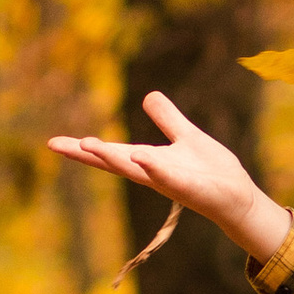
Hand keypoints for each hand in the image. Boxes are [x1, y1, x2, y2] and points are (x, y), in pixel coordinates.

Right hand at [48, 93, 291, 266]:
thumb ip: (168, 118)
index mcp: (149, 162)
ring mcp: (171, 184)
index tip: (54, 143)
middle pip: (115, 163)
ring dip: (114, 159)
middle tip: (60, 145)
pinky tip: (143, 157)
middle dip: (88, 154)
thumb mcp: (186, 136)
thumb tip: (148, 95)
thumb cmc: (212, 172)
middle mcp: (154, 174)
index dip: (83, 149)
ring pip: (137, 171)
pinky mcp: (192, 190)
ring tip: (90, 146)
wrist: (239, 198)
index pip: (111, 154)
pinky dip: (156, 169)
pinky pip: (171, 178)